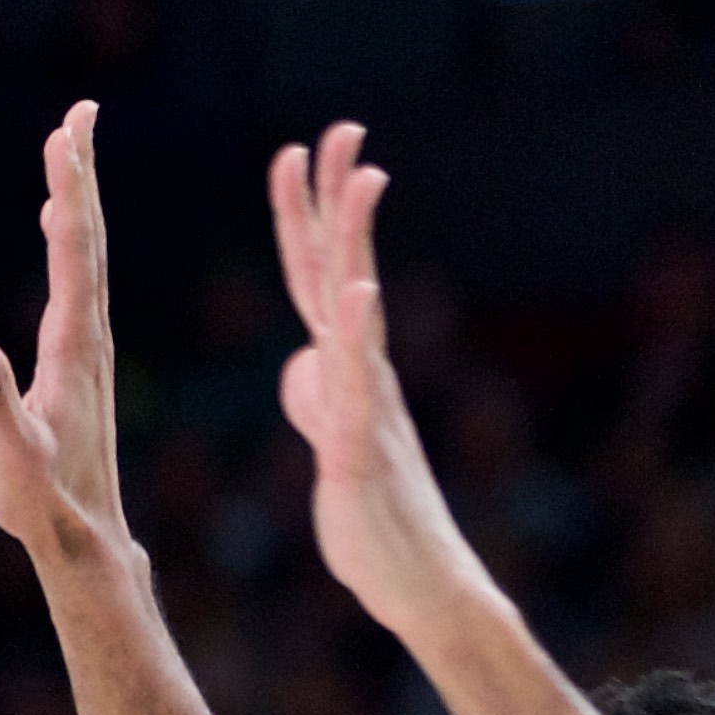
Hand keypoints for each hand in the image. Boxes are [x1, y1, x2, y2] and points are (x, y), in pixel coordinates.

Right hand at [0, 102, 130, 570]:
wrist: (85, 538)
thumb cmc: (47, 502)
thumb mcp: (16, 457)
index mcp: (75, 347)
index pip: (74, 254)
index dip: (70, 193)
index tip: (66, 135)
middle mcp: (89, 338)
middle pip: (87, 239)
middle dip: (80, 175)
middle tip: (78, 114)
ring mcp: (87, 349)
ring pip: (85, 257)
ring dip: (76, 199)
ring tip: (68, 150)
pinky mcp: (77, 363)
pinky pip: (75, 282)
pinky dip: (68, 241)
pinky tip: (59, 226)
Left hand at [270, 124, 495, 641]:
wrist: (417, 585)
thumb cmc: (374, 520)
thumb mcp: (330, 447)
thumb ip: (316, 398)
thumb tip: (301, 362)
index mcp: (344, 373)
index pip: (316, 278)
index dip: (303, 218)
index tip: (297, 151)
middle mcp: (363, 375)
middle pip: (342, 272)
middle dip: (337, 201)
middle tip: (342, 128)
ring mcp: (368, 409)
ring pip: (358, 314)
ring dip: (357, 246)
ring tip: (363, 180)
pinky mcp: (363, 451)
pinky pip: (359, 389)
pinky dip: (356, 341)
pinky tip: (358, 296)